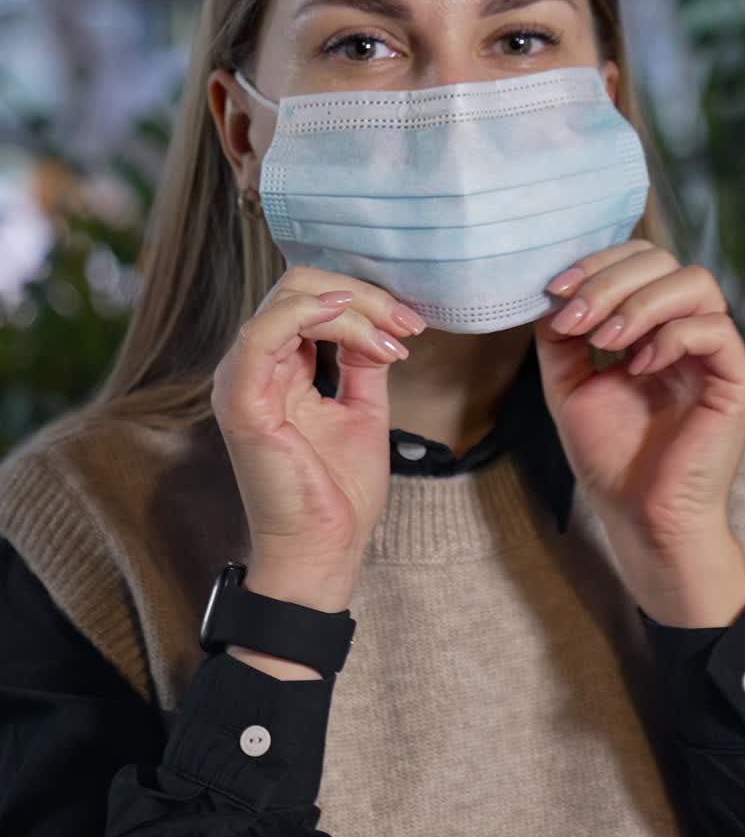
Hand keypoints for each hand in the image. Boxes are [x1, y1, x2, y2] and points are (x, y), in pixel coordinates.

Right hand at [210, 266, 426, 586]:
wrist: (325, 550)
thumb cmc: (338, 491)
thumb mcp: (364, 408)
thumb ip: (363, 362)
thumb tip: (379, 324)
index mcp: (279, 368)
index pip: (310, 299)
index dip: (365, 299)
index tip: (411, 323)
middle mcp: (254, 368)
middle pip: (298, 287)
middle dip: (363, 296)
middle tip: (406, 324)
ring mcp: (243, 382)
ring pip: (288, 299)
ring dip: (352, 306)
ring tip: (393, 335)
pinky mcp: (242, 403)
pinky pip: (262, 335)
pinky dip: (306, 313)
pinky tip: (346, 316)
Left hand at [534, 240, 744, 559]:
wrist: (640, 520)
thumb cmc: (612, 457)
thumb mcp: (569, 383)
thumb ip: (563, 335)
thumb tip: (556, 290)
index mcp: (655, 324)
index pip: (639, 261)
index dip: (598, 263)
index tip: (556, 289)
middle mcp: (690, 329)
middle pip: (665, 260)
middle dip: (611, 281)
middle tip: (577, 318)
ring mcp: (717, 354)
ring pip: (696, 283)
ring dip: (639, 303)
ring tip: (604, 341)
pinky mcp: (738, 383)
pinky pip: (715, 329)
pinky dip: (670, 336)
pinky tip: (638, 367)